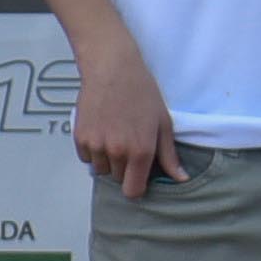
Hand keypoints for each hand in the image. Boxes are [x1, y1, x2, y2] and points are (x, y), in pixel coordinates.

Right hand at [68, 36, 174, 196]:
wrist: (112, 69)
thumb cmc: (140, 91)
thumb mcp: (162, 123)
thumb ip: (169, 155)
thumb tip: (180, 178)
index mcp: (140, 151)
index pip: (133, 191)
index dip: (136, 186)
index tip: (138, 176)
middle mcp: (116, 152)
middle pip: (118, 179)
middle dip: (124, 168)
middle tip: (129, 144)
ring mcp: (96, 145)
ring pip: (101, 169)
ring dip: (107, 160)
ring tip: (114, 135)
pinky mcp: (80, 138)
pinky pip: (87, 158)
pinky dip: (93, 150)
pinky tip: (102, 131)